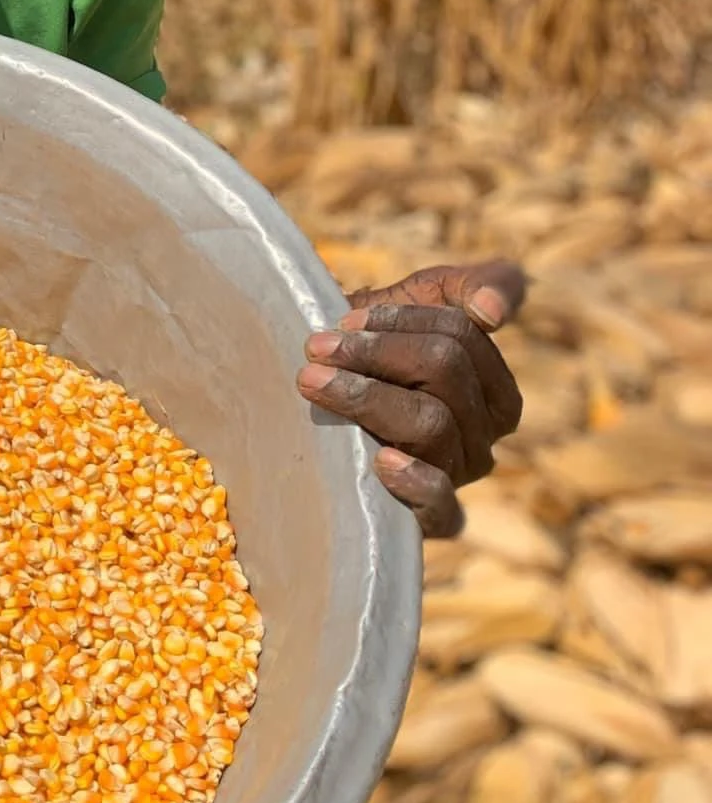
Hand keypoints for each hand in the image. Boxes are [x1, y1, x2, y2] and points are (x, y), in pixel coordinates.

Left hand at [296, 260, 526, 538]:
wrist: (319, 394)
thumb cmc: (371, 348)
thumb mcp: (418, 301)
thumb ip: (466, 285)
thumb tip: (491, 310)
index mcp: (492, 388)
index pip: (463, 337)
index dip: (401, 322)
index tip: (346, 320)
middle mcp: (483, 433)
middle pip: (447, 372)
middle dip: (375, 351)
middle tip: (316, 347)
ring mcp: (458, 475)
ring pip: (431, 423)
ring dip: (366, 396)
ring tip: (311, 382)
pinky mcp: (429, 518)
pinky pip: (442, 507)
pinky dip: (416, 482)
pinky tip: (381, 461)